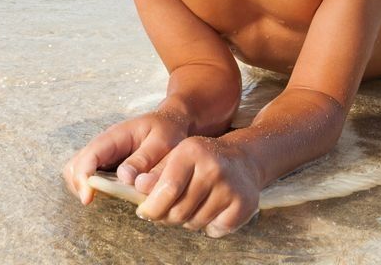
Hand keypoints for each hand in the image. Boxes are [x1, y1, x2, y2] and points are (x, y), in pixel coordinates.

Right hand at [62, 109, 190, 204]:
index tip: (88, 198)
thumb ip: (144, 159)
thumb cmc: (167, 130)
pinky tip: (111, 195)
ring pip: (77, 173)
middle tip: (95, 200)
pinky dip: (93, 189)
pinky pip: (90, 178)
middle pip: (75, 166)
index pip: (90, 155)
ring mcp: (103, 156)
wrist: (171, 122)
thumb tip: (124, 179)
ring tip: (104, 200)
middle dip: (79, 185)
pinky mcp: (107, 166)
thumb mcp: (162, 141)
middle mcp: (103, 145)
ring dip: (84, 188)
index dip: (83, 177)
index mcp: (115, 136)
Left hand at [134, 136, 261, 237]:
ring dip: (187, 222)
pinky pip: (215, 229)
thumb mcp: (177, 156)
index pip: (167, 189)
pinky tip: (210, 211)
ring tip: (190, 207)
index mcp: (192, 151)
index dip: (152, 207)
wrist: (242, 160)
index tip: (144, 212)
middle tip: (165, 214)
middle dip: (167, 218)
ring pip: (195, 223)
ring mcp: (230, 187)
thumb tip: (137, 186)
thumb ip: (155, 172)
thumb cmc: (201, 161)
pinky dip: (208, 227)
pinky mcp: (244, 204)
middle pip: (179, 211)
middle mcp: (213, 167)